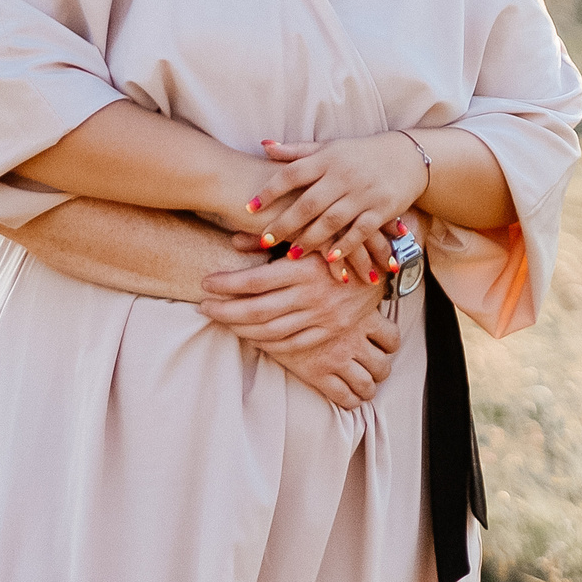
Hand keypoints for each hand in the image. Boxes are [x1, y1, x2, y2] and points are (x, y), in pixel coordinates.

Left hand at [198, 256, 399, 408]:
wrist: (378, 269)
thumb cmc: (335, 246)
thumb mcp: (306, 237)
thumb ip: (270, 239)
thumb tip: (233, 240)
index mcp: (304, 269)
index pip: (255, 281)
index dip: (226, 284)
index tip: (205, 283)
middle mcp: (312, 297)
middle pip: (257, 310)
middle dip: (225, 310)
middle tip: (203, 306)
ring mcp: (322, 319)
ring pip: (271, 331)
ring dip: (240, 328)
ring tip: (219, 319)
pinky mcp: (328, 333)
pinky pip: (291, 345)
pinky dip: (266, 343)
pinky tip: (248, 336)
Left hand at [240, 136, 424, 284]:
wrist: (409, 156)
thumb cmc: (359, 153)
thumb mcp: (329, 147)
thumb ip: (296, 151)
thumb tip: (263, 145)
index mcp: (326, 159)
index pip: (292, 174)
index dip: (269, 190)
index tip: (249, 206)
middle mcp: (343, 176)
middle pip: (309, 202)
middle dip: (285, 223)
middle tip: (264, 240)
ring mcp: (363, 194)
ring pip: (332, 220)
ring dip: (311, 239)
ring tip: (292, 254)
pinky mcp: (381, 210)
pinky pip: (360, 231)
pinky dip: (346, 245)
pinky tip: (330, 259)